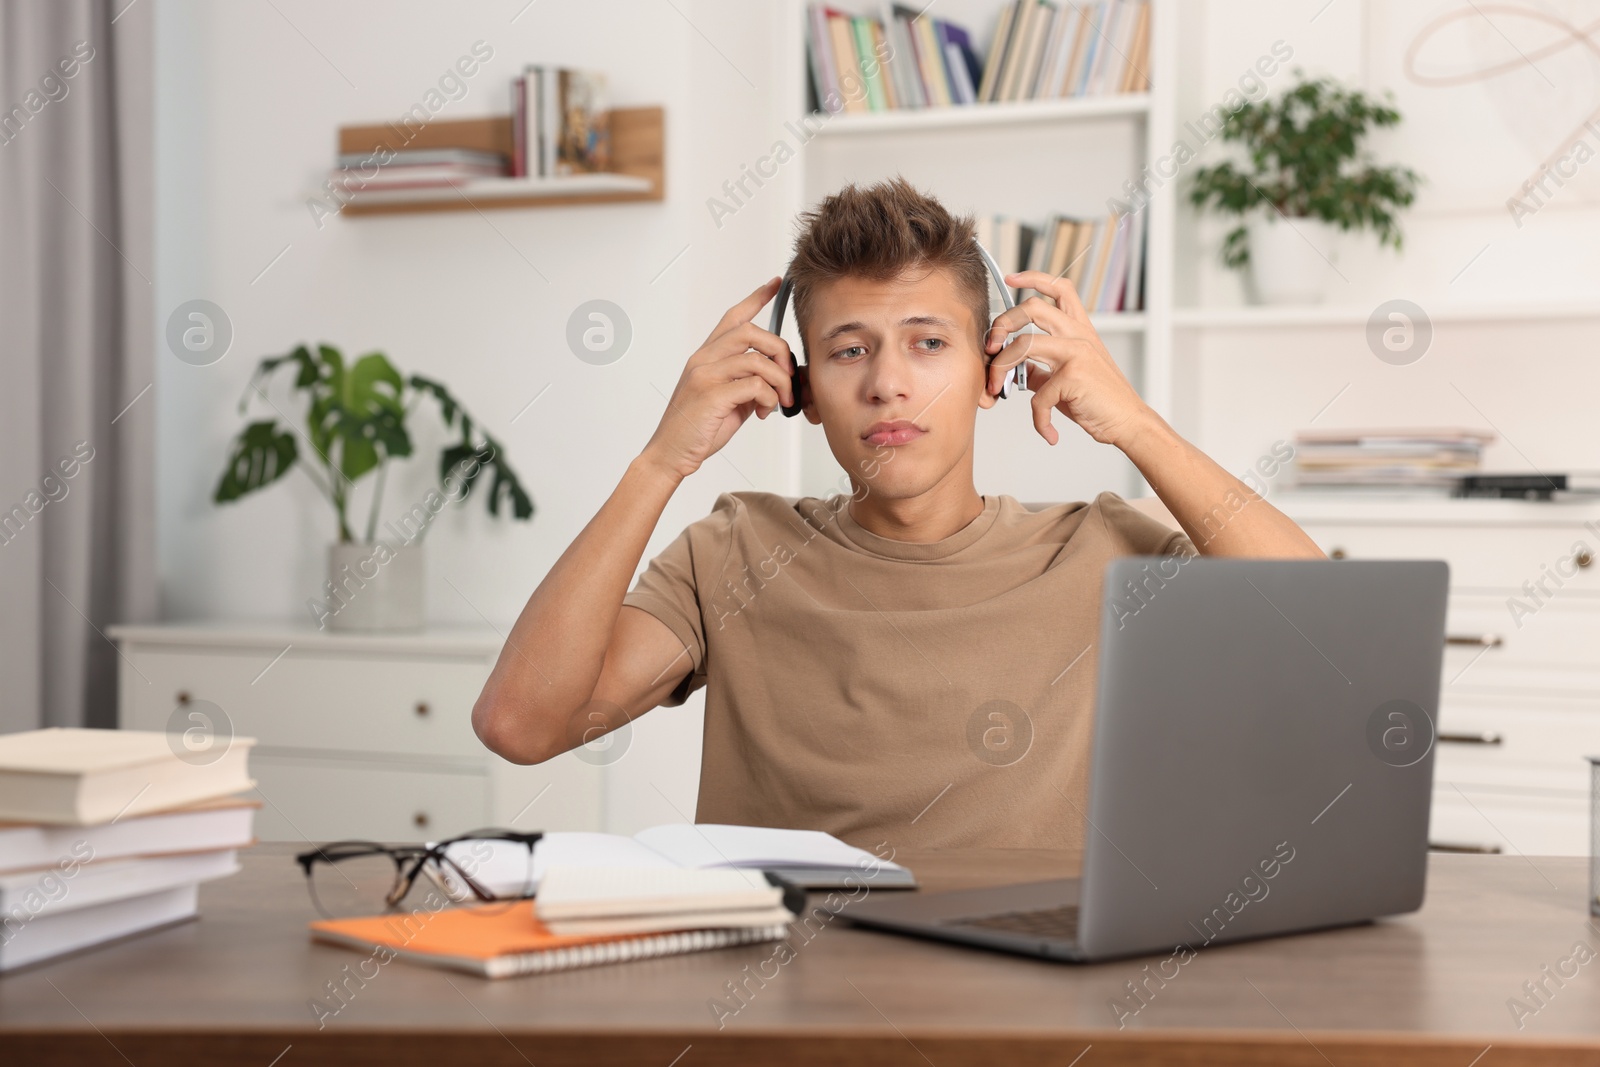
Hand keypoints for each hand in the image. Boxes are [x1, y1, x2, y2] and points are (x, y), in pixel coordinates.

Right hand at [640, 277, 795, 480]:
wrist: (671, 454)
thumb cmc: (697, 429)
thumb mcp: (727, 401)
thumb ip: (747, 384)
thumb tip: (775, 381)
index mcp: (706, 357)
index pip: (733, 317)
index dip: (756, 297)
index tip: (775, 283)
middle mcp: (704, 360)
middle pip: (752, 332)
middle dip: (780, 352)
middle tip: (788, 377)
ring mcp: (705, 375)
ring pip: (757, 360)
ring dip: (779, 381)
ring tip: (780, 402)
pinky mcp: (711, 395)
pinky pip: (754, 385)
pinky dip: (768, 398)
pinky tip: (764, 412)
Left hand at [983, 271, 1154, 447]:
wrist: (1128, 422)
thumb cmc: (1099, 401)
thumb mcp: (1067, 376)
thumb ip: (1041, 366)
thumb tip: (1012, 367)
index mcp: (1079, 329)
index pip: (1059, 288)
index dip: (1033, 277)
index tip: (1012, 279)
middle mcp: (1079, 335)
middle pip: (1032, 308)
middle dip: (1002, 323)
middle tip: (990, 346)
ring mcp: (1077, 352)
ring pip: (1023, 343)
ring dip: (1001, 366)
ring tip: (997, 387)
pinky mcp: (1074, 375)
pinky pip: (1038, 394)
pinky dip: (1038, 418)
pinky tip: (1047, 430)